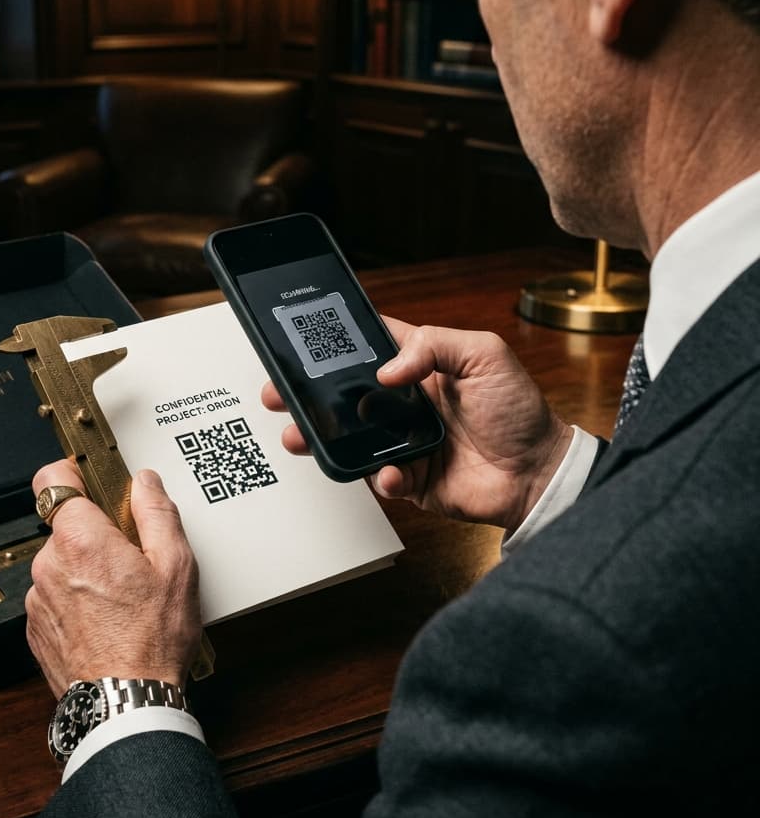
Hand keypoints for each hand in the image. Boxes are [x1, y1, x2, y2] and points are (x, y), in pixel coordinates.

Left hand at [25, 459, 201, 698]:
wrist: (126, 705)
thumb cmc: (152, 641)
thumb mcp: (176, 566)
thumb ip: (157, 513)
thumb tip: (146, 483)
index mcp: (80, 540)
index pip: (52, 480)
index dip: (73, 475)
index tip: (91, 480)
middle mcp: (48, 564)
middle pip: (66, 527)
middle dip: (95, 534)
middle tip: (131, 559)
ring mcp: (37, 599)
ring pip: (61, 564)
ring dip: (85, 571)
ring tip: (123, 598)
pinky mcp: (35, 628)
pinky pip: (55, 596)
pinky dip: (76, 601)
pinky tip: (108, 620)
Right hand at [262, 320, 571, 532]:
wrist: (538, 473)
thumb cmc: (519, 411)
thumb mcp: (485, 355)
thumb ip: (434, 345)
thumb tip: (386, 370)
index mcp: (420, 366)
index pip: (369, 347)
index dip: (336, 343)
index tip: (303, 340)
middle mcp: (404, 403)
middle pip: (344, 395)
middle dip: (307, 395)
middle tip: (279, 393)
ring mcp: (403, 441)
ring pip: (350, 438)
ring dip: (322, 437)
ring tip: (300, 436)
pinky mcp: (409, 478)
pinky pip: (379, 477)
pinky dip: (380, 475)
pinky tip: (391, 472)